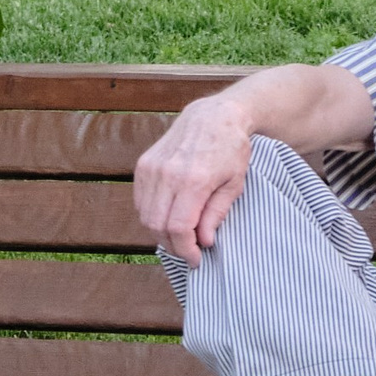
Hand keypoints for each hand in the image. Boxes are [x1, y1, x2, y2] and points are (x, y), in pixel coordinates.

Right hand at [134, 94, 253, 264]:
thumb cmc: (230, 149)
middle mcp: (167, 174)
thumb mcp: (234, 184)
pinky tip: (169, 218)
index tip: (196, 259)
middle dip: (173, 246)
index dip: (186, 250)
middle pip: (158, 226)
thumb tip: (204, 242)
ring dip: (161, 233)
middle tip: (189, 252)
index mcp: (194, 180)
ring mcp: (151, 168)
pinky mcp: (143, 165)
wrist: (212, 116)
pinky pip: (140, 201)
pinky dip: (151, 216)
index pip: (179, 228)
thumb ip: (216, 214)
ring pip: (146, 216)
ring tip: (180, 237)